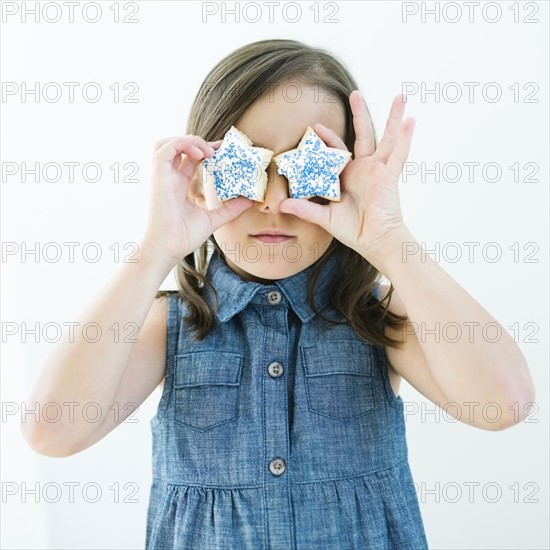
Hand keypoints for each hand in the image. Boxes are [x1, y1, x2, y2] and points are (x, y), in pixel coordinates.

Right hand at [140, 135, 253, 266]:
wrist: (168, 249)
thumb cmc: (183, 237)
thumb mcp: (213, 219)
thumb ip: (230, 209)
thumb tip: (249, 201)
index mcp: (179, 185)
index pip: (190, 158)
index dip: (206, 150)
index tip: (225, 150)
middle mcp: (169, 178)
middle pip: (179, 147)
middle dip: (198, 142)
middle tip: (219, 149)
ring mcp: (162, 176)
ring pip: (168, 143)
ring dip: (188, 140)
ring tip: (208, 151)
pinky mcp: (158, 177)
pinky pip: (165, 149)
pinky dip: (182, 144)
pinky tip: (201, 152)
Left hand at [279, 91, 414, 272]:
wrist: (374, 242)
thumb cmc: (353, 230)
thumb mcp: (325, 217)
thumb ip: (305, 208)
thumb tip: (281, 205)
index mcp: (348, 176)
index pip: (337, 151)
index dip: (327, 139)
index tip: (315, 128)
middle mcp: (365, 169)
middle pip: (363, 135)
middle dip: (359, 114)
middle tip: (354, 93)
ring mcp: (379, 171)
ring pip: (386, 138)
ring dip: (393, 117)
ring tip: (401, 96)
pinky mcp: (389, 177)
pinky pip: (399, 155)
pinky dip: (405, 138)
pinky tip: (411, 120)